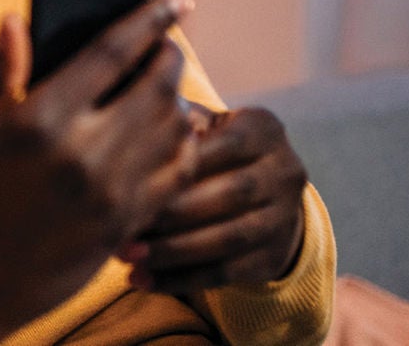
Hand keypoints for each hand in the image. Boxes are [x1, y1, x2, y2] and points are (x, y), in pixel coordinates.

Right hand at [0, 0, 198, 345]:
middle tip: (168, 44)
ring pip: (174, 129)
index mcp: (36, 122)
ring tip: (167, 86)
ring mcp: (108, 196)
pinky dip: (184, 147)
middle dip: (169, 56)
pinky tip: (175, 134)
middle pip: (156, 87)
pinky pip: (175, 176)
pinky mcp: (122, 227)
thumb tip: (16, 20)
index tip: (175, 0)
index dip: (149, 19)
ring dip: (178, 99)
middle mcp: (81, 156)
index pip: (112, 53)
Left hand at [121, 106, 309, 293]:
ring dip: (172, 252)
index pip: (220, 146)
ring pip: (226, 239)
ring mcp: (284, 218)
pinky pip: (226, 273)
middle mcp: (284, 171)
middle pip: (227, 195)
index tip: (132, 183)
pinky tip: (145, 281)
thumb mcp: (208, 128)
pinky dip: (181, 280)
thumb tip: (144, 135)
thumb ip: (180, 126)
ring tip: (129, 258)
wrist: (268, 197)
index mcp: (263, 129)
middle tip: (123, 228)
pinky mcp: (274, 256)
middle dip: (170, 215)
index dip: (176, 166)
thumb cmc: (217, 153)